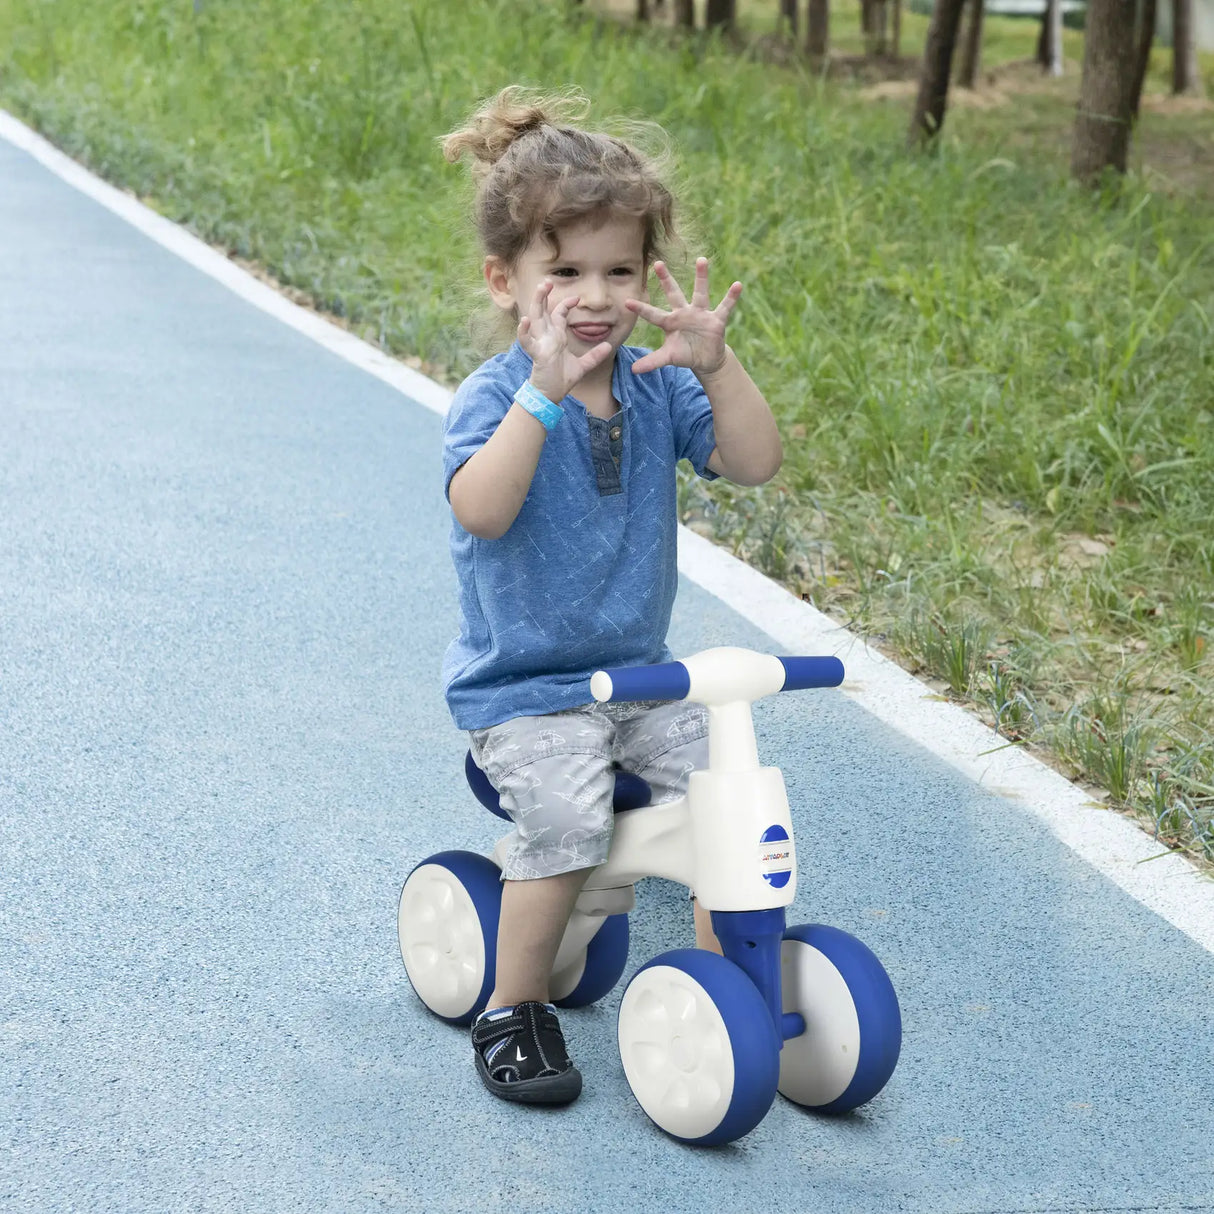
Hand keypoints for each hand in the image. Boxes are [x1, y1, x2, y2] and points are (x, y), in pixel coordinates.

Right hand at [517, 279, 613, 402]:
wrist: (551, 395)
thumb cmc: (562, 379)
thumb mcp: (583, 366)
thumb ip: (595, 356)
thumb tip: (608, 346)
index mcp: (556, 337)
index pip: (558, 314)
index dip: (565, 304)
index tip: (576, 298)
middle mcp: (547, 337)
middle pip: (543, 310)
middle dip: (544, 295)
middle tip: (548, 281)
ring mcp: (541, 344)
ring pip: (534, 319)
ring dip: (536, 303)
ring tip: (540, 289)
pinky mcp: (537, 354)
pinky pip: (527, 342)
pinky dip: (523, 332)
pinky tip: (524, 321)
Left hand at [625, 258, 741, 376]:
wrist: (705, 359)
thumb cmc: (684, 354)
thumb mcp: (668, 358)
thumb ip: (652, 361)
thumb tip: (633, 370)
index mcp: (670, 322)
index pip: (653, 315)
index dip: (641, 309)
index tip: (627, 302)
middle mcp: (684, 313)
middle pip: (674, 294)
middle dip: (666, 279)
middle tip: (657, 262)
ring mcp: (700, 314)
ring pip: (700, 293)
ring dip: (701, 277)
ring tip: (701, 260)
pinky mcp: (716, 320)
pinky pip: (725, 306)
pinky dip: (731, 297)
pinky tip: (737, 285)